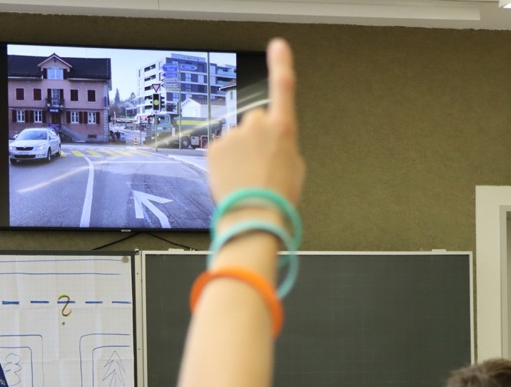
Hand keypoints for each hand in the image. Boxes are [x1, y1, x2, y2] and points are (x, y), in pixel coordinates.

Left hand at [207, 39, 303, 209]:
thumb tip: (271, 144)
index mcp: (283, 128)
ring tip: (247, 179)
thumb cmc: (278, 197)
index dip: (280, 63)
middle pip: (256, 121)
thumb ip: (282, 145)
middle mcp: (257, 125)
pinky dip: (225, 164)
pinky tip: (232, 180)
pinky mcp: (215, 147)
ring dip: (240, 155)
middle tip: (259, 165)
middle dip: (255, 138)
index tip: (278, 46)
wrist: (253, 215)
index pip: (283, 86)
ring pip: (237, 139)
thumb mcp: (294, 167)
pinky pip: (221, 151)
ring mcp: (234, 135)